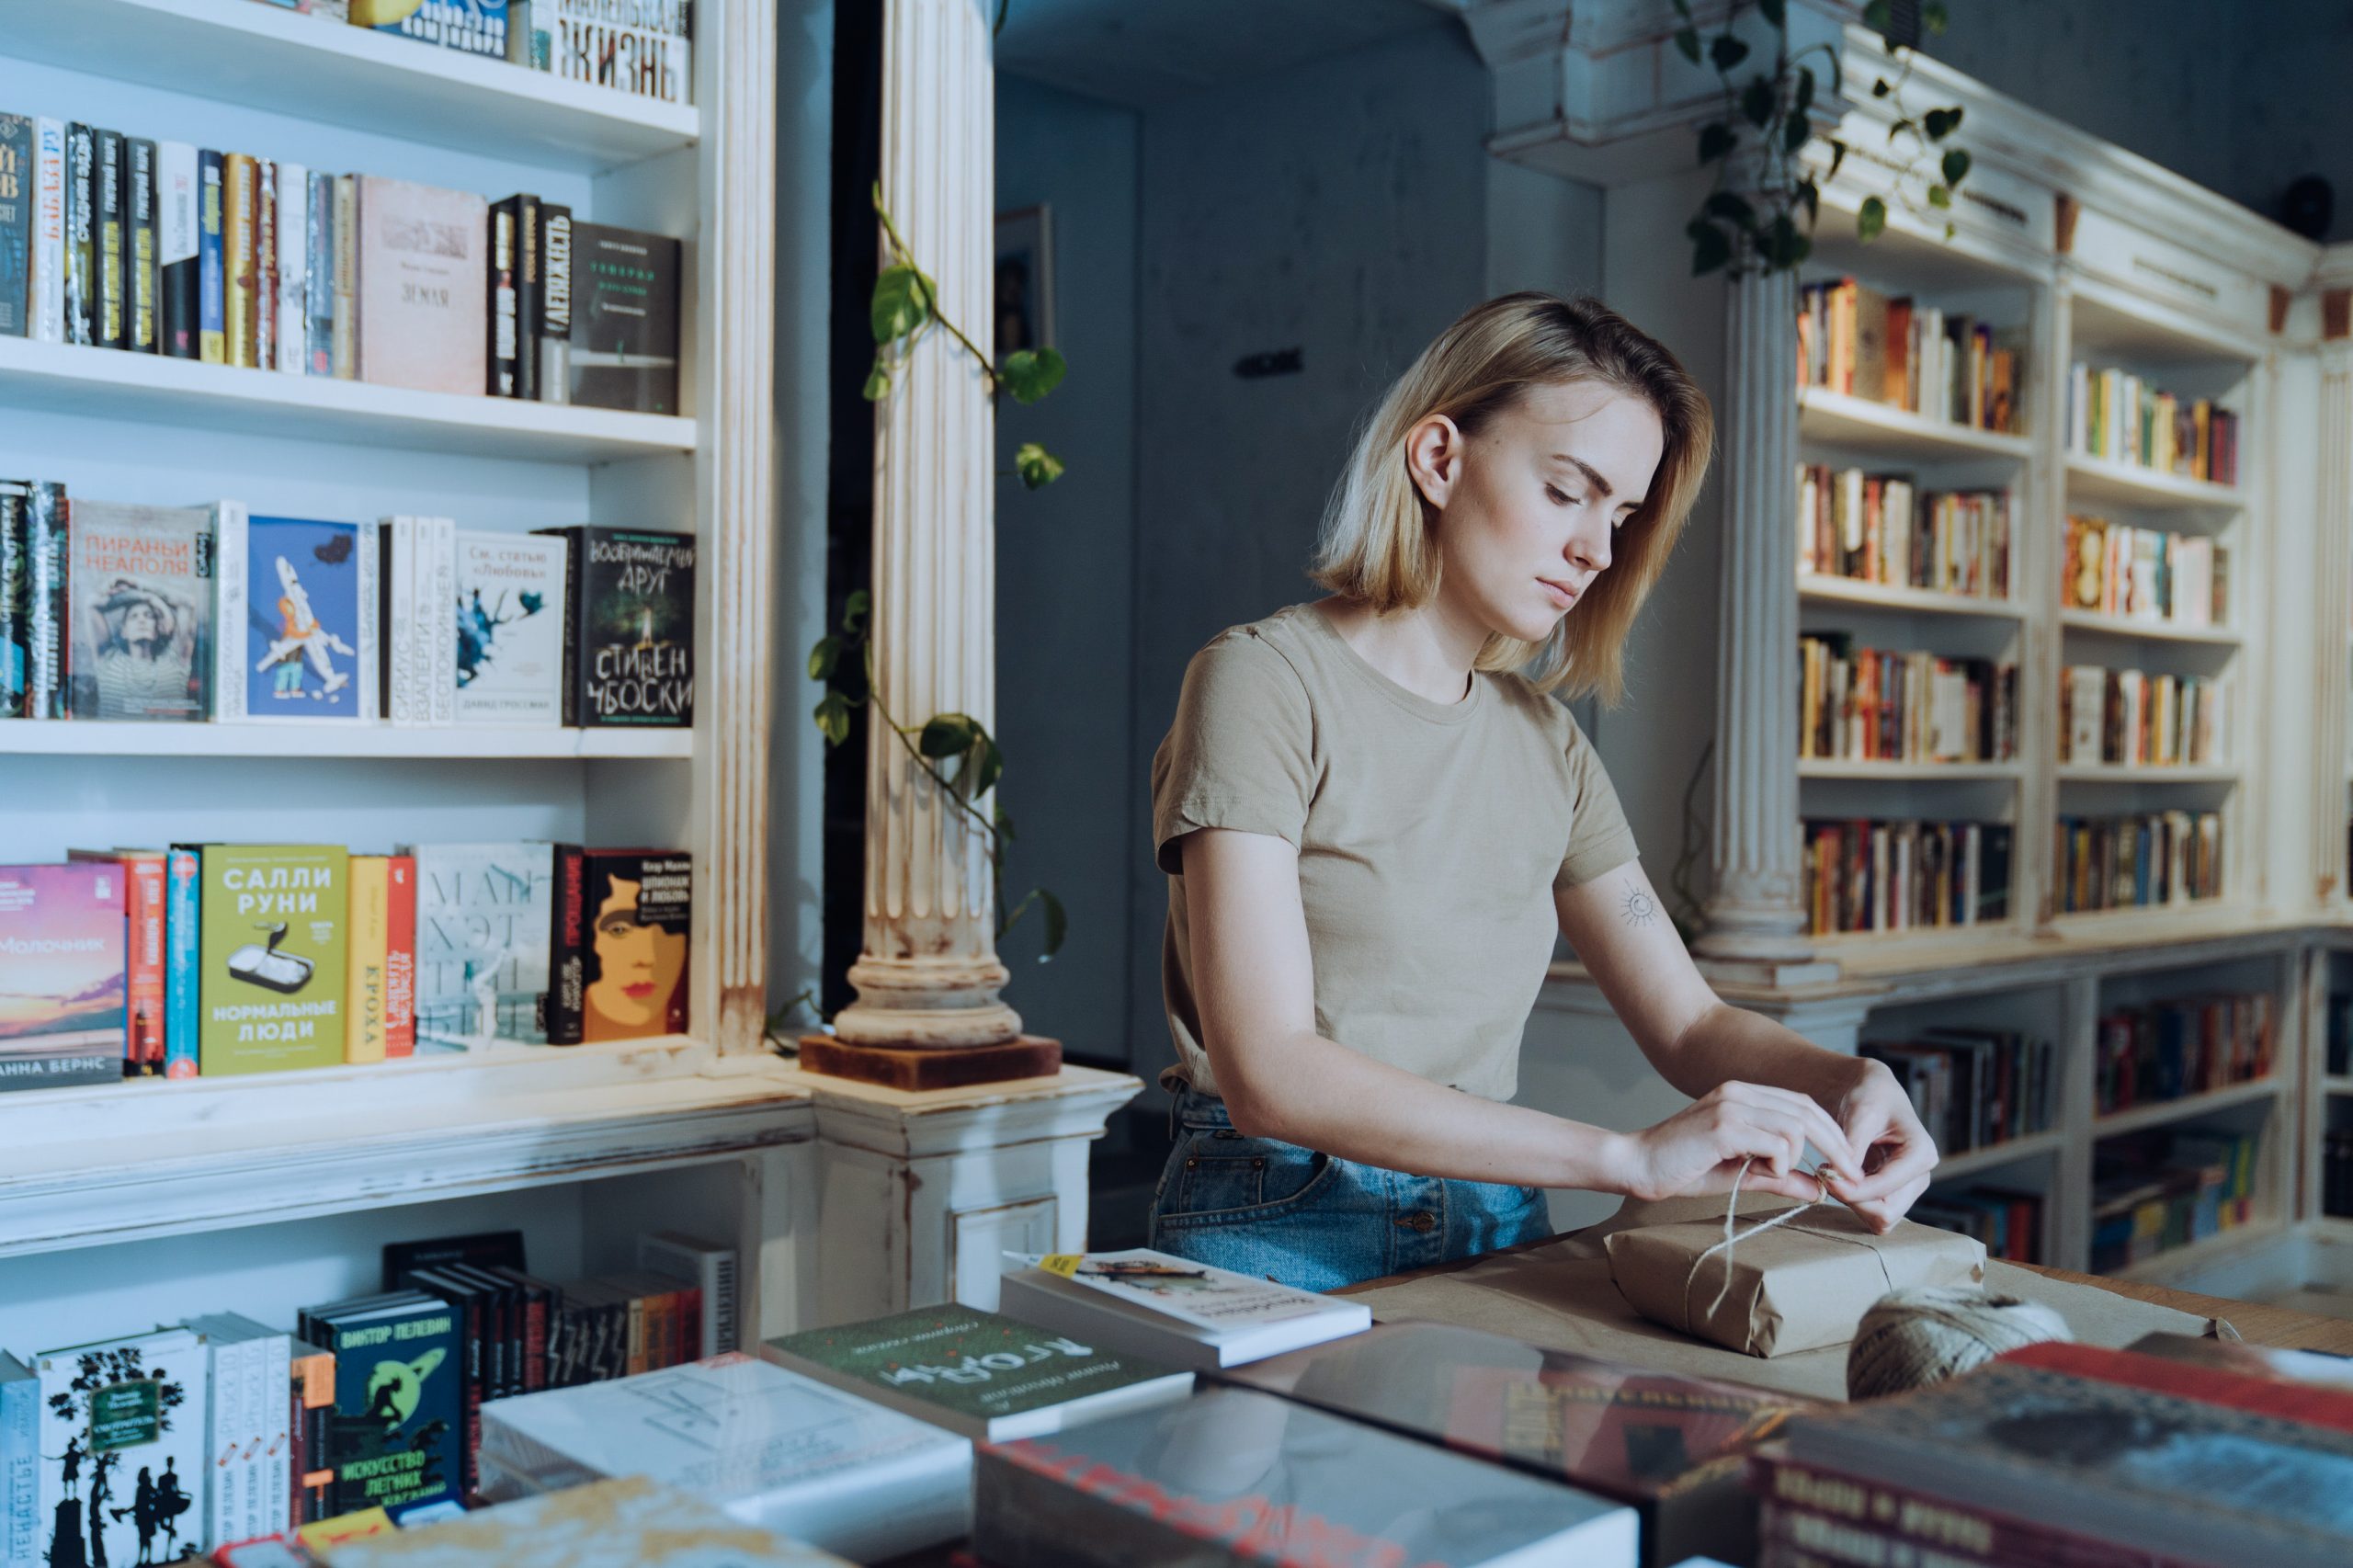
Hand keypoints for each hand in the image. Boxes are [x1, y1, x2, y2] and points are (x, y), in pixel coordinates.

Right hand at [1617, 1081, 1866, 1204]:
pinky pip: (1775, 1144)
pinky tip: (1762, 1175)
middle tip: (1849, 1177)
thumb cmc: (1682, 1168)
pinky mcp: (1724, 1126)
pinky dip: (1779, 1165)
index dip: (1832, 1134)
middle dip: (1836, 1147)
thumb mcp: (1740, 1172)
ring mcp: (1731, 1106)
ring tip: (1772, 1176)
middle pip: (1808, 1111)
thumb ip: (1780, 1177)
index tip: (1848, 1165)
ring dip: (1794, 1160)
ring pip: (1795, 1128)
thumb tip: (1821, 1189)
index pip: (1803, 1104)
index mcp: (1742, 1094)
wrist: (1636, 1164)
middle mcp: (1739, 1092)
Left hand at [1817, 1059, 1937, 1233]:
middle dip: (1852, 1200)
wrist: (1872, 1091)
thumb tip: (1840, 1179)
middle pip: (1886, 1213)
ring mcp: (1908, 1187)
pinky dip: (1853, 1201)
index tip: (1824, 1174)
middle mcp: (1920, 1176)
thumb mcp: (1860, 1114)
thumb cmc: (1869, 1095)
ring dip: (1851, 1202)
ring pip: (1879, 1219)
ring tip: (1831, 1174)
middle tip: (1826, 1177)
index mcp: (1921, 1154)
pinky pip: (1873, 1212)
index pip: (1885, 1191)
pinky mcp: (1894, 1191)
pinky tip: (1839, 1178)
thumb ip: (1852, 1148)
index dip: (1852, 1190)